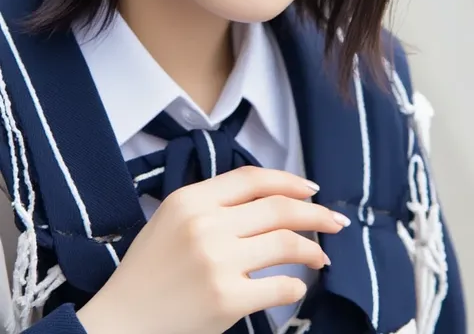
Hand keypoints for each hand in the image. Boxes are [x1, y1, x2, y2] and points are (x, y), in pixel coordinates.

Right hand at [77, 166, 347, 333]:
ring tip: (320, 258)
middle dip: (315, 214)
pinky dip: (296, 286)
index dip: (289, 181)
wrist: (121, 323)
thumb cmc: (146, 272)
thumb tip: (269, 200)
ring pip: (284, 243)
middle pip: (277, 208)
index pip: (252, 178)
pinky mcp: (226, 300)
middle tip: (336, 223)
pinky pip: (278, 286)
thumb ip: (211, 204)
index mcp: (190, 199)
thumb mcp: (170, 220)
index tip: (312, 190)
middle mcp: (205, 224)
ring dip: (312, 250)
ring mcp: (217, 262)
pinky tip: (296, 287)